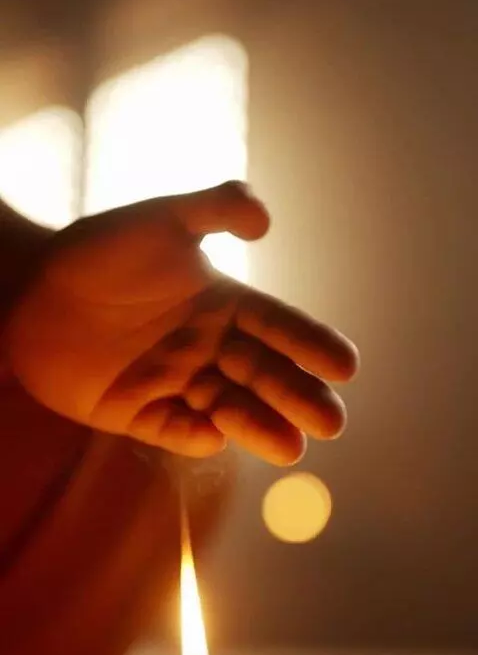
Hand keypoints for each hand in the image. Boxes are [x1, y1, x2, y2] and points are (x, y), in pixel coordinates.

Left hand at [6, 181, 357, 464]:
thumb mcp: (159, 218)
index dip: (312, 346)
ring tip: (293, 446)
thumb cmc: (97, 251)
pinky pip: (170, 428)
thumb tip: (266, 221)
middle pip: (262, 376)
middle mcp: (208, 349)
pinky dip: (192, 435)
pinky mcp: (137, 413)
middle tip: (332, 421)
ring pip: (227, 410)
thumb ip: (213, 208)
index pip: (278, 327)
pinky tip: (214, 436)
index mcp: (223, 305)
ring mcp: (174, 383)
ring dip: (260, 427)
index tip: (346, 365)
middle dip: (298, 397)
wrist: (31, 288)